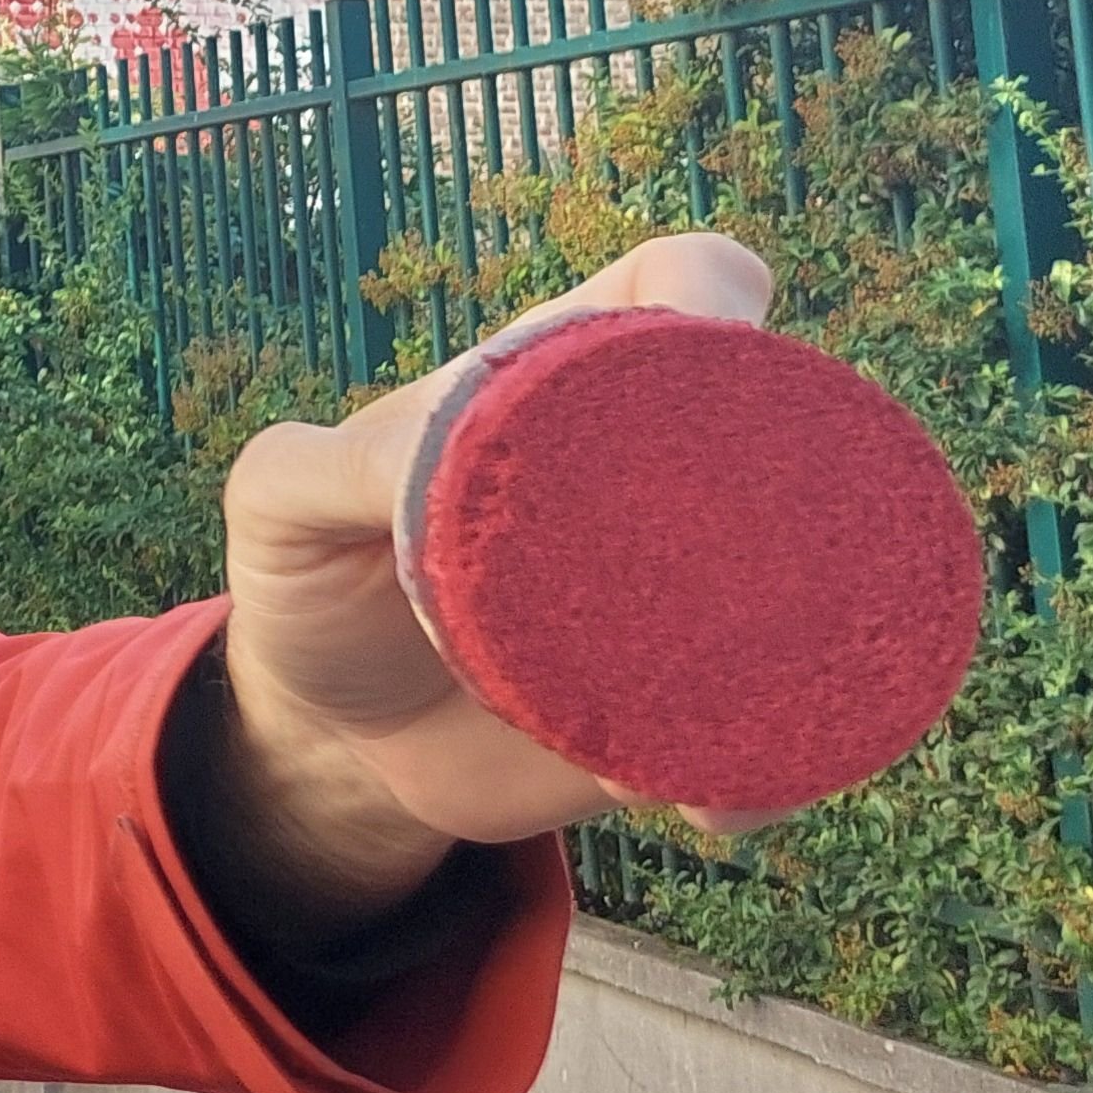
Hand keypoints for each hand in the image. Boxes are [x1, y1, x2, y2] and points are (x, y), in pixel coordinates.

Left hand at [206, 233, 779, 925]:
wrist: (332, 738)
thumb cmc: (312, 579)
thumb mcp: (283, 504)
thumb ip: (326, 462)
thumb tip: (428, 452)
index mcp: (559, 386)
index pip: (678, 288)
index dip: (712, 300)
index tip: (700, 353)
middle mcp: (651, 478)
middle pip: (787, 434)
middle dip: (799, 490)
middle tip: (725, 573)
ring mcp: (689, 591)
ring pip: (810, 591)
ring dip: (804, 654)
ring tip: (698, 733)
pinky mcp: (696, 702)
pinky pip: (778, 727)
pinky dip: (763, 771)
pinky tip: (700, 804)